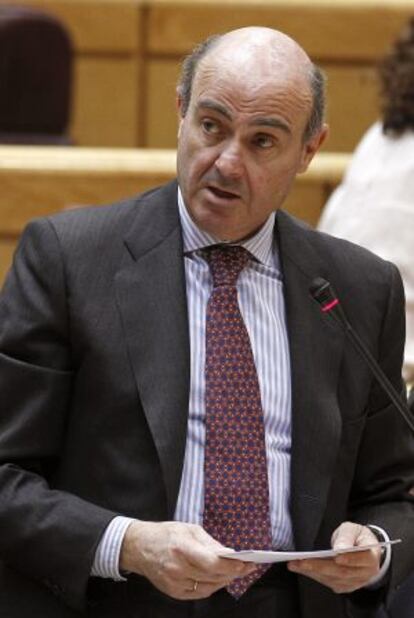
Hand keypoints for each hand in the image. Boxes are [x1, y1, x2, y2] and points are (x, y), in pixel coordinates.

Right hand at [120, 520, 255, 599]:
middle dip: (233, 572)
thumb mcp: (189, 529)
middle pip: (213, 576)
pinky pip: (198, 593)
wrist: (139, 547)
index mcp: (182, 548)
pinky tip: (218, 578)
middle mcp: (177, 568)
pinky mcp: (173, 592)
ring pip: (208, 587)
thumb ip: (210, 543)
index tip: (247, 563)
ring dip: (225, 580)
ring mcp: (174, 583)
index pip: (212, 563)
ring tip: (236, 572)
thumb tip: (229, 554)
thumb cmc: (166, 534)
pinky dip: (212, 586)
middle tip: (247, 567)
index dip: (232, 565)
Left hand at [287, 522, 381, 592]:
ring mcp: (355, 582)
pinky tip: (302, 569)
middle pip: (343, 572)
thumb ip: (346, 537)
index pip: (363, 559)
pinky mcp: (345, 586)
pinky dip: (314, 576)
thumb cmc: (356, 536)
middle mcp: (365, 573)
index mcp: (371, 557)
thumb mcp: (352, 529)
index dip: (350, 559)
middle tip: (302, 561)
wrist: (360, 547)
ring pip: (334, 579)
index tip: (336, 556)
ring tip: (296, 564)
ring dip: (313, 572)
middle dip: (320, 566)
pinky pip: (329, 582)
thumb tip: (340, 549)